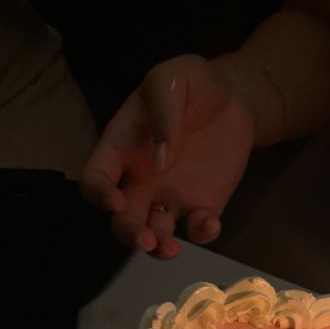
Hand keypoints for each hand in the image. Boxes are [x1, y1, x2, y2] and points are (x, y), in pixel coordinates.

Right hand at [80, 55, 255, 259]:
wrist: (235, 98)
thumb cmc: (193, 83)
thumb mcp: (171, 80)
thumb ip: (163, 114)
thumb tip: (162, 160)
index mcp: (121, 148)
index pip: (95, 178)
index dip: (98, 194)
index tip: (115, 200)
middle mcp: (141, 180)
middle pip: (122, 218)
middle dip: (129, 233)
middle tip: (146, 238)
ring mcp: (171, 196)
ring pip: (154, 232)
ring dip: (157, 247)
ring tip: (170, 248)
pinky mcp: (202, 205)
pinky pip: (196, 230)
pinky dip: (201, 233)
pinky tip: (210, 222)